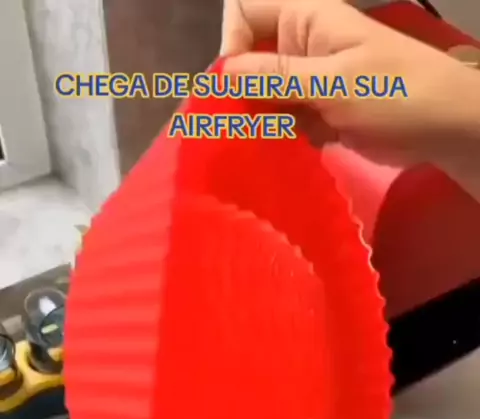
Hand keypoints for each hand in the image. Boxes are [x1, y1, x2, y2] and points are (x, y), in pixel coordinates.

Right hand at [221, 0, 479, 167]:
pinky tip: (302, 147)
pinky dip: (286, 136)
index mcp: (304, 17)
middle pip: (247, 57)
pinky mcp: (317, 111)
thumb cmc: (395, 93)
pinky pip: (284, 119)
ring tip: (285, 138)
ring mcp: (308, 79)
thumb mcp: (334, 83)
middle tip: (259, 125)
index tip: (240, 86)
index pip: (243, 10)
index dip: (231, 43)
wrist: (444, 127)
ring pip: (263, 93)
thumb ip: (276, 78)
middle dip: (246, 91)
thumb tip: (223, 74)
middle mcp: (299, 43)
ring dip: (266, 119)